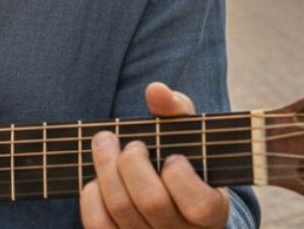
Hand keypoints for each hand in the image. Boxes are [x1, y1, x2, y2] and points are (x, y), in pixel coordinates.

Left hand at [80, 82, 231, 228]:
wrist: (167, 201)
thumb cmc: (182, 161)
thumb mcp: (188, 136)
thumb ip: (176, 111)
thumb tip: (156, 89)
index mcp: (212, 214)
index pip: (199, 205)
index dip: (179, 175)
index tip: (172, 157)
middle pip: (151, 200)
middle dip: (132, 161)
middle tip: (131, 144)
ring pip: (121, 209)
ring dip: (106, 168)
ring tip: (105, 144)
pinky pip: (98, 224)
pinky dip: (91, 195)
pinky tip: (98, 179)